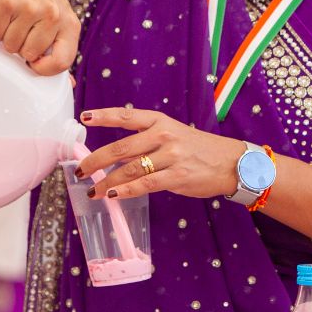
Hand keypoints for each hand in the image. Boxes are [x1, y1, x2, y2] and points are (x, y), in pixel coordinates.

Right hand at [0, 0, 78, 75]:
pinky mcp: (8, 2)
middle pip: (28, 55)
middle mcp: (53, 16)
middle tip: (23, 30)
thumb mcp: (61, 21)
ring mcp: (30, 8)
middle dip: (21, 47)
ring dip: (7, 37)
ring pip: (9, 45)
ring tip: (15, 21)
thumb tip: (70, 85)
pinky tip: (4, 16)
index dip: (44, 69)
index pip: (62, 62)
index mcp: (70, 24)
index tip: (34, 63)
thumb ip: (62, 51)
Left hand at [77, 107, 246, 200]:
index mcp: (160, 121)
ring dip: (107, 182)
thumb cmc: (197, 149)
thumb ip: (146, 141)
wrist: (231, 162)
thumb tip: (114, 157)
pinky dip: (126, 192)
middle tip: (80, 170)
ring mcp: (171, 156)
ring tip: (93, 190)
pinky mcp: (177, 177)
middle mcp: (163, 135)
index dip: (103, 116)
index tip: (83, 118)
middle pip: (121, 147)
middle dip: (96, 160)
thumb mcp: (172, 133)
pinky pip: (145, 185)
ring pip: (130, 170)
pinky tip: (113, 195)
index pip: (125, 116)